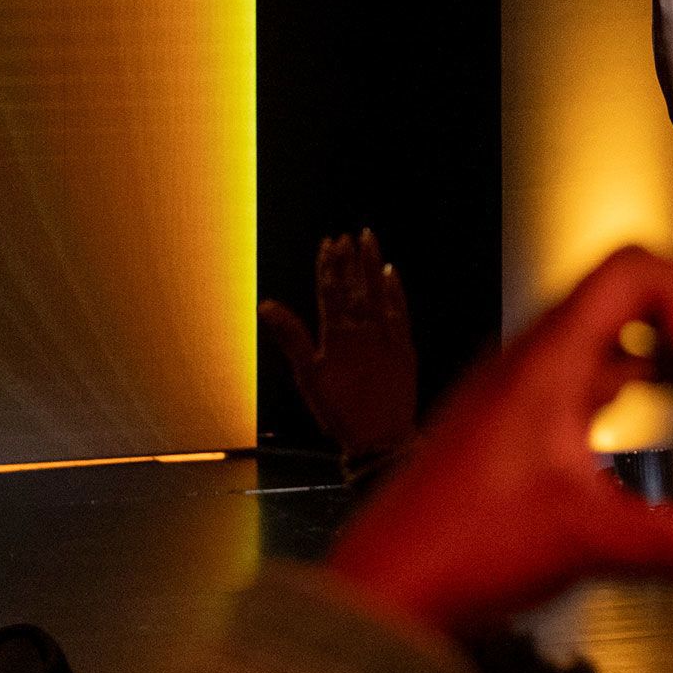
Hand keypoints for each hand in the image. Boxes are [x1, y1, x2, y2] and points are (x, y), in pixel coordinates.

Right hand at [258, 230, 419, 465]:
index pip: (330, 290)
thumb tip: (266, 304)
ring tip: (370, 239)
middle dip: (351, 258)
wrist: (381, 437)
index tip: (328, 242)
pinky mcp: (405, 347)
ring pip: (380, 291)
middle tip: (348, 235)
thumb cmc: (339, 411)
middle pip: (356, 285)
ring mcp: (387, 336)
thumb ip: (290, 337)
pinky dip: (396, 291)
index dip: (328, 264)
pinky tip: (392, 274)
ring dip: (374, 264)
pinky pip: (400, 311)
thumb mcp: (307, 376)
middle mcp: (364, 329)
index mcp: (337, 335)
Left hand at [327, 247, 672, 628]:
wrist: (386, 592)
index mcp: (547, 363)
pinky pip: (596, 372)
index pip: (634, 272)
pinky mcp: (523, 420)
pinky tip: (668, 420)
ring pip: (615, 335)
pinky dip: (644, 381)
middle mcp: (533, 362)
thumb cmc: (452, 552)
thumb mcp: (585, 540)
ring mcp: (526, 388)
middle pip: (632, 295)